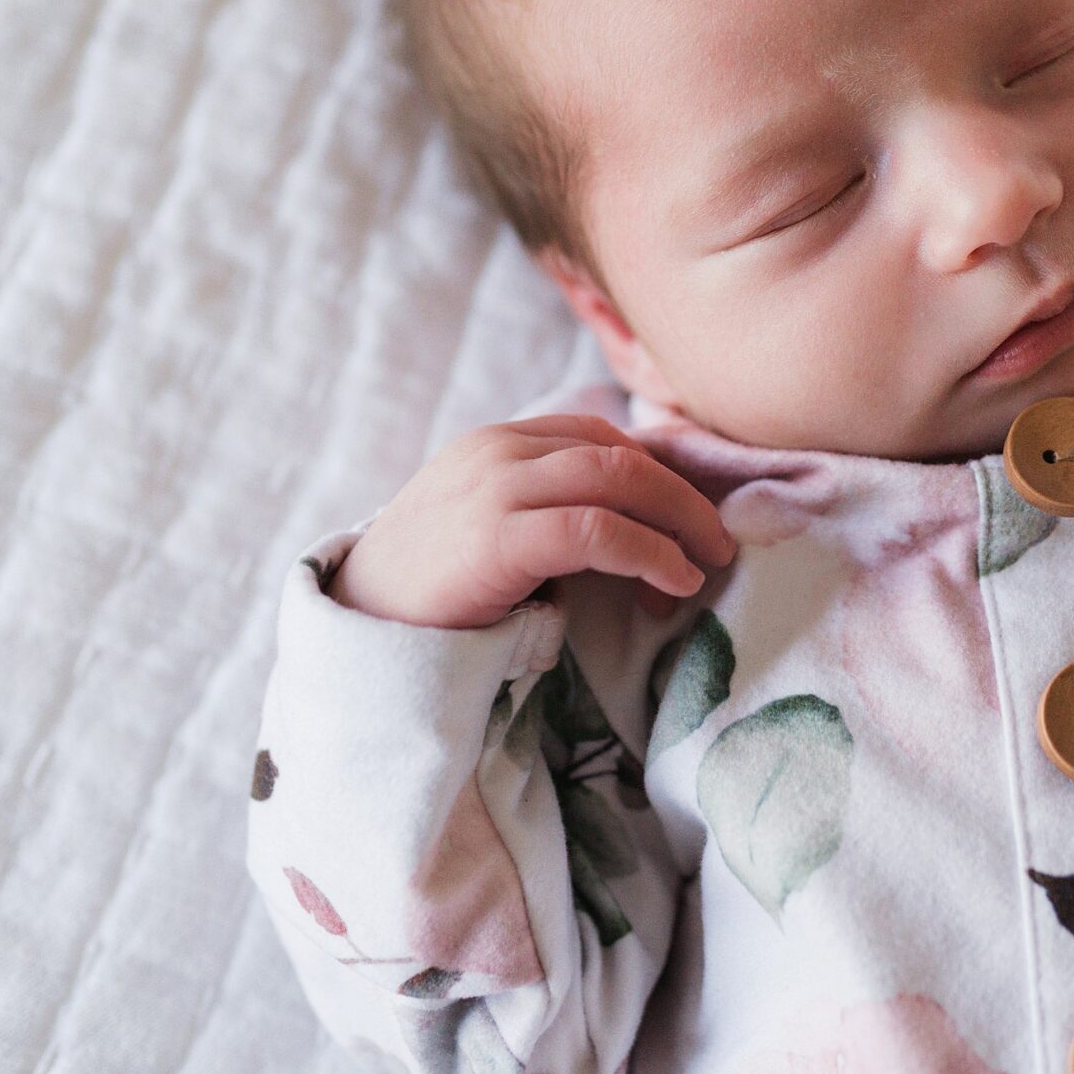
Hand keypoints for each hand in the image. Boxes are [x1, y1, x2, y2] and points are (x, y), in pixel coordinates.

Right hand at [329, 414, 735, 628]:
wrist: (354, 639)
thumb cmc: (427, 598)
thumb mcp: (489, 532)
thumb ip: (544, 511)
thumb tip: (636, 527)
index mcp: (496, 442)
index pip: (600, 435)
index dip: (658, 474)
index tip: (690, 520)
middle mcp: (496, 450)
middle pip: (619, 451)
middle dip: (682, 495)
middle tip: (720, 541)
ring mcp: (494, 487)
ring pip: (617, 479)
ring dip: (678, 521)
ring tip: (706, 565)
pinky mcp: (497, 537)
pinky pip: (597, 529)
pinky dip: (650, 552)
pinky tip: (674, 582)